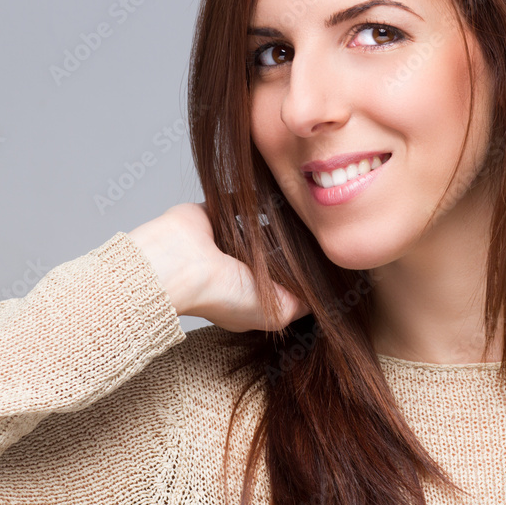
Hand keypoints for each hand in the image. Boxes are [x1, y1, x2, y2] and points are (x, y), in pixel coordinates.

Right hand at [126, 202, 309, 331]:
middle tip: (318, 227)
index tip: (324, 255)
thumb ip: (303, 304)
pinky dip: (257, 196)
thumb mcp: (276, 312)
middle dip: (292, 241)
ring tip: (301, 208)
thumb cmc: (223, 294)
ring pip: (259, 224)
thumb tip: (323, 296)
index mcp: (248, 291)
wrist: (180, 264)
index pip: (281, 278)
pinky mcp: (216, 212)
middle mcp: (236, 266)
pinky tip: (278, 192)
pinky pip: (242, 200)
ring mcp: (224, 239)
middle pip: (272, 249)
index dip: (300, 268)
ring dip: (276, 218)